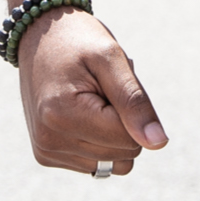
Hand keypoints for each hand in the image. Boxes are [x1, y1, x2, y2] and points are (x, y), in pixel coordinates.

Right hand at [18, 8, 168, 175]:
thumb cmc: (79, 42)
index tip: (110, 83)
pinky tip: (82, 113)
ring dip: (112, 133)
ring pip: (113, 164)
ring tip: (92, 100)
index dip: (132, 110)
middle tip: (101, 90)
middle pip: (124, 154)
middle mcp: (49, 141)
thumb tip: (158, 144)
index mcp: (62, 116)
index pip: (130, 138)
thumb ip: (135, 101)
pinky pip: (96, 164)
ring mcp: (46, 152)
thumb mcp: (111, 58)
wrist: (41, 36)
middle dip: (123, 121)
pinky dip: (98, 140)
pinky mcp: (47, 156)